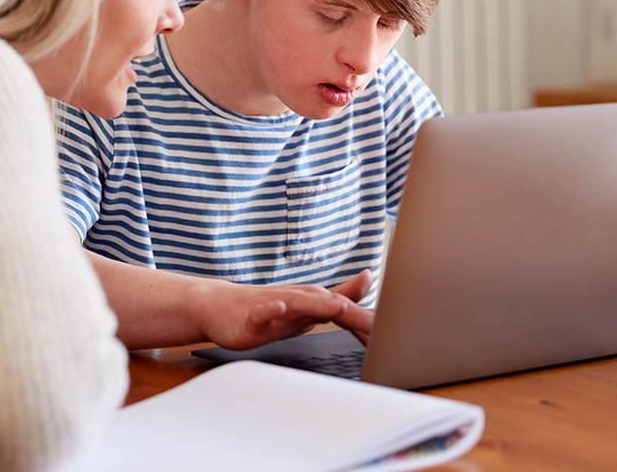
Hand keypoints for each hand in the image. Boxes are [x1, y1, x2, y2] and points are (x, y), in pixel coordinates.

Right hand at [195, 269, 374, 350]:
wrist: (220, 306)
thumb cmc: (266, 305)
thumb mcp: (309, 302)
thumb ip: (340, 292)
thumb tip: (369, 277)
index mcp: (314, 299)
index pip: (349, 309)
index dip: (371, 323)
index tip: (395, 337)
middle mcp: (298, 298)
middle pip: (330, 304)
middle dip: (356, 316)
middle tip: (380, 329)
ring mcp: (275, 306)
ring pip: (299, 303)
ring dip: (318, 304)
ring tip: (337, 308)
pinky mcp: (251, 317)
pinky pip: (261, 313)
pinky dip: (271, 311)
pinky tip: (279, 309)